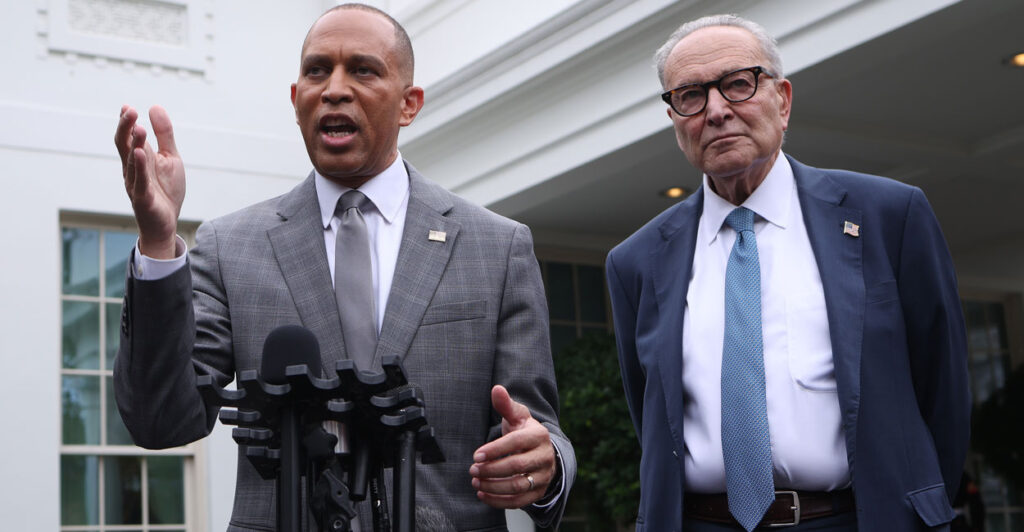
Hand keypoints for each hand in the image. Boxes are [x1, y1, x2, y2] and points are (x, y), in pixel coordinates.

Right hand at [114, 105, 185, 258]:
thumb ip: (164, 134)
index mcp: (137, 158)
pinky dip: (139, 167)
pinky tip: (141, 153)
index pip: (127, 136)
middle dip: (125, 128)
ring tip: (139, 128)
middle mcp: (131, 169)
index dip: (125, 122)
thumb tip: (154, 107)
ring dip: (135, 144)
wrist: (166, 222)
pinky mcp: (143, 198)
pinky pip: (139, 181)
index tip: (126, 107)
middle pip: (123, 145)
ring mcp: (135, 183)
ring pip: (131, 162)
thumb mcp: (170, 157)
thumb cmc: (165, 189)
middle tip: (129, 111)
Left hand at [469, 385, 556, 508]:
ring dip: (493, 486)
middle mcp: (545, 457)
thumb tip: (496, 389)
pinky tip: (482, 494)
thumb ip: (505, 404)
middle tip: (473, 469)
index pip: (516, 442)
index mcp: (539, 435)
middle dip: (491, 469)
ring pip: (518, 486)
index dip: (495, 449)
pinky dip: (498, 501)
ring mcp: (543, 476)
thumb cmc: (524, 432)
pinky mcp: (538, 492)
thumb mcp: (517, 416)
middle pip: (516, 466)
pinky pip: (519, 502)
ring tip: (476, 482)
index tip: (476, 455)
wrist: (542, 452)